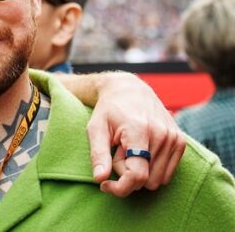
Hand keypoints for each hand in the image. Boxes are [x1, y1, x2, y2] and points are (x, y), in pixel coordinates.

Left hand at [85, 72, 185, 196]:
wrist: (129, 89)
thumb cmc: (108, 110)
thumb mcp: (95, 128)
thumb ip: (98, 154)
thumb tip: (100, 179)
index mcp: (139, 131)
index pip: (138, 175)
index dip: (120, 187)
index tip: (105, 185)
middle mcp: (162, 135)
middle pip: (146, 181)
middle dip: (128, 175)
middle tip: (118, 154)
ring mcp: (174, 138)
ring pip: (157, 180)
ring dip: (141, 172)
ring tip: (129, 151)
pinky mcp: (180, 142)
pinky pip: (167, 174)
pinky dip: (152, 168)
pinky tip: (141, 151)